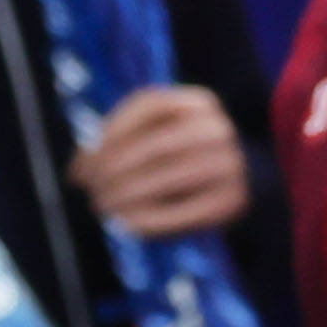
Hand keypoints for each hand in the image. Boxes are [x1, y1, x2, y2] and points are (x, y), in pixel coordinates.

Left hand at [73, 85, 249, 239]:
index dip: (108, 132)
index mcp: (198, 101)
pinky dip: (149, 220)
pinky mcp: (231, 201)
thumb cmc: (188, 156)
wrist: (248, 179)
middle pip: (156, 144)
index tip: (81, 163)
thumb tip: (77, 170)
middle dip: (113, 169)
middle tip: (90, 190)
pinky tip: (126, 225)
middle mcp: (218, 128)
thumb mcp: (161, 134)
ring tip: (103, 207)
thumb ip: (123, 142)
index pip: (147, 104)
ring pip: (168, 177)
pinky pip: (183, 213)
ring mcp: (230, 164)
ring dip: (127, 195)